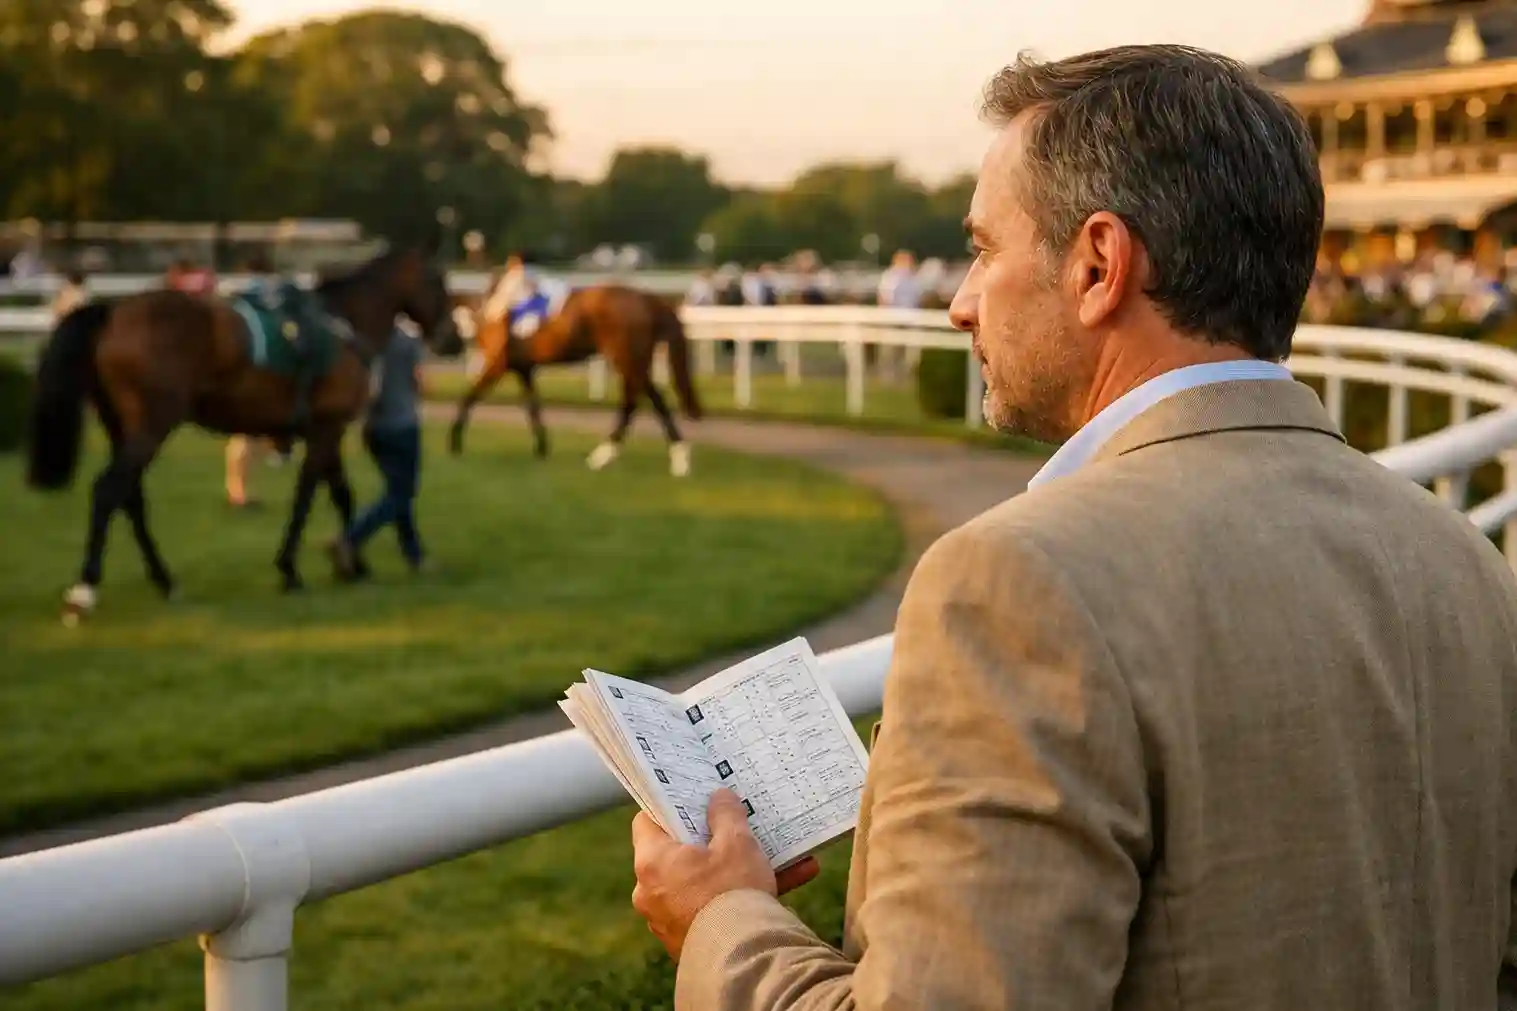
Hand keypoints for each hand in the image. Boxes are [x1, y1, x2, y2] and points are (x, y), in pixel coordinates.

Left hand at [631, 787, 820, 960]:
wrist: (742, 958)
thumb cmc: (732, 891)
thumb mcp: (736, 842)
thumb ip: (726, 814)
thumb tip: (719, 797)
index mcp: (652, 861)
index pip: (646, 822)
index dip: (669, 807)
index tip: (692, 801)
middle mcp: (651, 892)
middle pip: (678, 855)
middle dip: (710, 842)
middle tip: (733, 828)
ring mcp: (668, 920)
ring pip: (703, 884)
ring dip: (736, 870)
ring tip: (777, 858)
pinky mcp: (688, 941)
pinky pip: (714, 909)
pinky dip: (740, 898)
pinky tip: (788, 883)